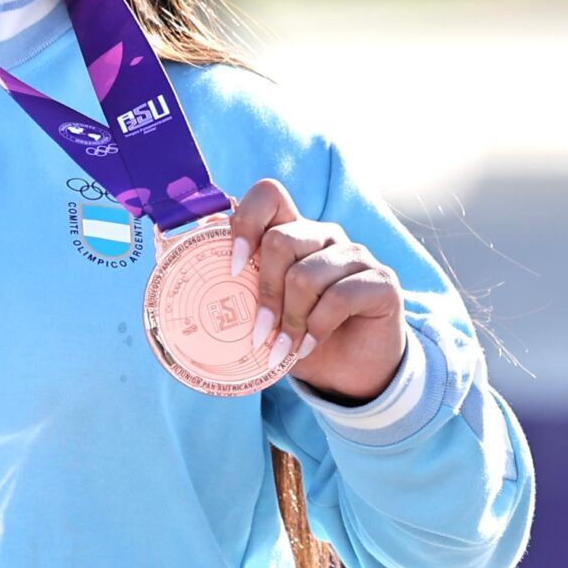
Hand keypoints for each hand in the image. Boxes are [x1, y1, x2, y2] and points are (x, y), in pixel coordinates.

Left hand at [227, 178, 408, 402]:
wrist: (349, 373)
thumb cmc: (300, 337)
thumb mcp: (262, 313)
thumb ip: (236, 283)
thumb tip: (185, 242)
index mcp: (294, 233)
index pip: (269, 194)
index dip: (245, 222)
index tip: (233, 266)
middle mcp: (325, 236)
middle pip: (280, 241)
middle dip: (264, 293)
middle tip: (260, 332)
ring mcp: (356, 255)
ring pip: (306, 275)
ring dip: (290, 320)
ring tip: (285, 347)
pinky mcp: (382, 281)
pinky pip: (339, 297)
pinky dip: (317, 327)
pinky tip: (310, 345)